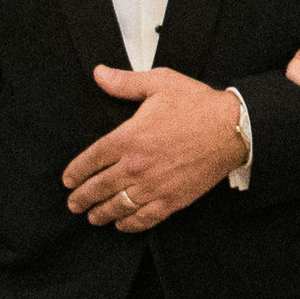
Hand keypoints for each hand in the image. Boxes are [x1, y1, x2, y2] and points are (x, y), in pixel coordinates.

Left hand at [64, 66, 247, 233]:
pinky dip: (130, 224)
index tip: (68, 180)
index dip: (76, 172)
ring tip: (93, 217)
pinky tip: (122, 225)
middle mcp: (136, 166)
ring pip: (118, 207)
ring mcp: (154, 186)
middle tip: (74, 204)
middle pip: (99, 187)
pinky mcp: (172, 200)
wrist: (231, 129)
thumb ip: (125, 82)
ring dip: (101, 214)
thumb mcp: (159, 83)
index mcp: (129, 138)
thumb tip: (99, 73)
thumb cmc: (198, 105)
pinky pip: (144, 218)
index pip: (91, 160)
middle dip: (82, 198)